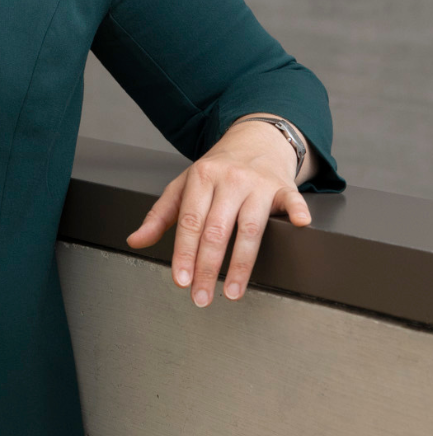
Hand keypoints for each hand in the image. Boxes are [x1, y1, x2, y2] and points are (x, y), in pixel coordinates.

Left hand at [125, 119, 311, 306]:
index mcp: (200, 179)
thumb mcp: (183, 185)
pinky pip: (292, 199)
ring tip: (233, 291)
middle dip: (207, 267)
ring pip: (250, 228)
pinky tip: (300, 224)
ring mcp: (258, 184)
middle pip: (217, 230)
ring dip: (241, 264)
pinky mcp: (284, 187)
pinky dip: (297, 211)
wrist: (254, 139)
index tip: (182, 280)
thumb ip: (160, 215)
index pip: (189, 222)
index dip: (184, 254)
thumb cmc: (216, 169)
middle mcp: (229, 181)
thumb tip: (135, 241)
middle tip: (201, 296)